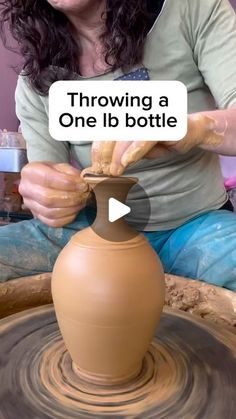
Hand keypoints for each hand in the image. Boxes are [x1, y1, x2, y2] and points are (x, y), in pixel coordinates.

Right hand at [19, 162, 88, 226]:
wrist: (45, 182)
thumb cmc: (55, 173)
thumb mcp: (62, 167)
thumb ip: (71, 173)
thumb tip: (81, 182)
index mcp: (30, 172)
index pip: (47, 179)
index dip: (67, 183)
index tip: (83, 185)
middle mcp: (25, 189)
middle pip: (48, 198)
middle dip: (71, 198)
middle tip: (84, 195)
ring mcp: (30, 205)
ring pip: (51, 212)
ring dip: (71, 208)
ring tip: (82, 202)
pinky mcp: (37, 217)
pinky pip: (52, 222)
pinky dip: (67, 218)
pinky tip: (76, 211)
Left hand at [82, 114, 222, 175]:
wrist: (191, 132)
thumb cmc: (162, 139)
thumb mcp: (137, 148)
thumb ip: (122, 152)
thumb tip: (105, 165)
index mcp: (125, 116)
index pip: (104, 132)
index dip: (98, 150)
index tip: (96, 167)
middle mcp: (133, 113)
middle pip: (110, 134)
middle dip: (104, 155)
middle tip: (103, 173)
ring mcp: (146, 117)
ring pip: (124, 137)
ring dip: (117, 157)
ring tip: (114, 172)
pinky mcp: (160, 124)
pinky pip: (143, 139)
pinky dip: (133, 151)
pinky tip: (126, 162)